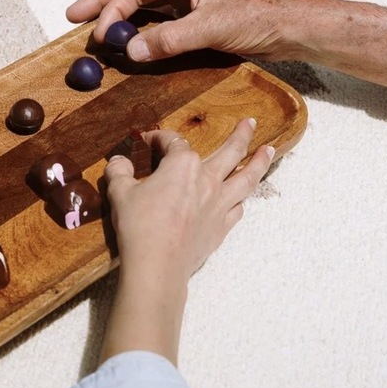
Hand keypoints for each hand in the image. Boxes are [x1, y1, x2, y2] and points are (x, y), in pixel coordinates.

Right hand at [67, 0, 302, 62]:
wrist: (291, 28)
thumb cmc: (262, 15)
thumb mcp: (213, 26)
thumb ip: (170, 39)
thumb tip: (130, 50)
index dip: (113, 8)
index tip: (99, 33)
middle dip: (102, 0)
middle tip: (73, 15)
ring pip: (143, 4)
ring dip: (119, 17)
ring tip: (92, 30)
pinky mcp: (193, 16)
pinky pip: (158, 22)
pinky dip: (139, 31)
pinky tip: (125, 41)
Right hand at [99, 119, 274, 363]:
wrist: (157, 265)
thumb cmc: (139, 225)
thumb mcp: (120, 193)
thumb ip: (119, 173)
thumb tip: (117, 162)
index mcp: (182, 165)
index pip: (173, 142)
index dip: (159, 138)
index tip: (149, 140)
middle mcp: (207, 179)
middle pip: (231, 151)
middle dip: (242, 134)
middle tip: (252, 122)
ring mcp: (219, 204)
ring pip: (246, 178)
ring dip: (259, 163)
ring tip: (268, 151)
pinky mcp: (221, 228)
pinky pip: (237, 209)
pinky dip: (240, 201)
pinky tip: (242, 199)